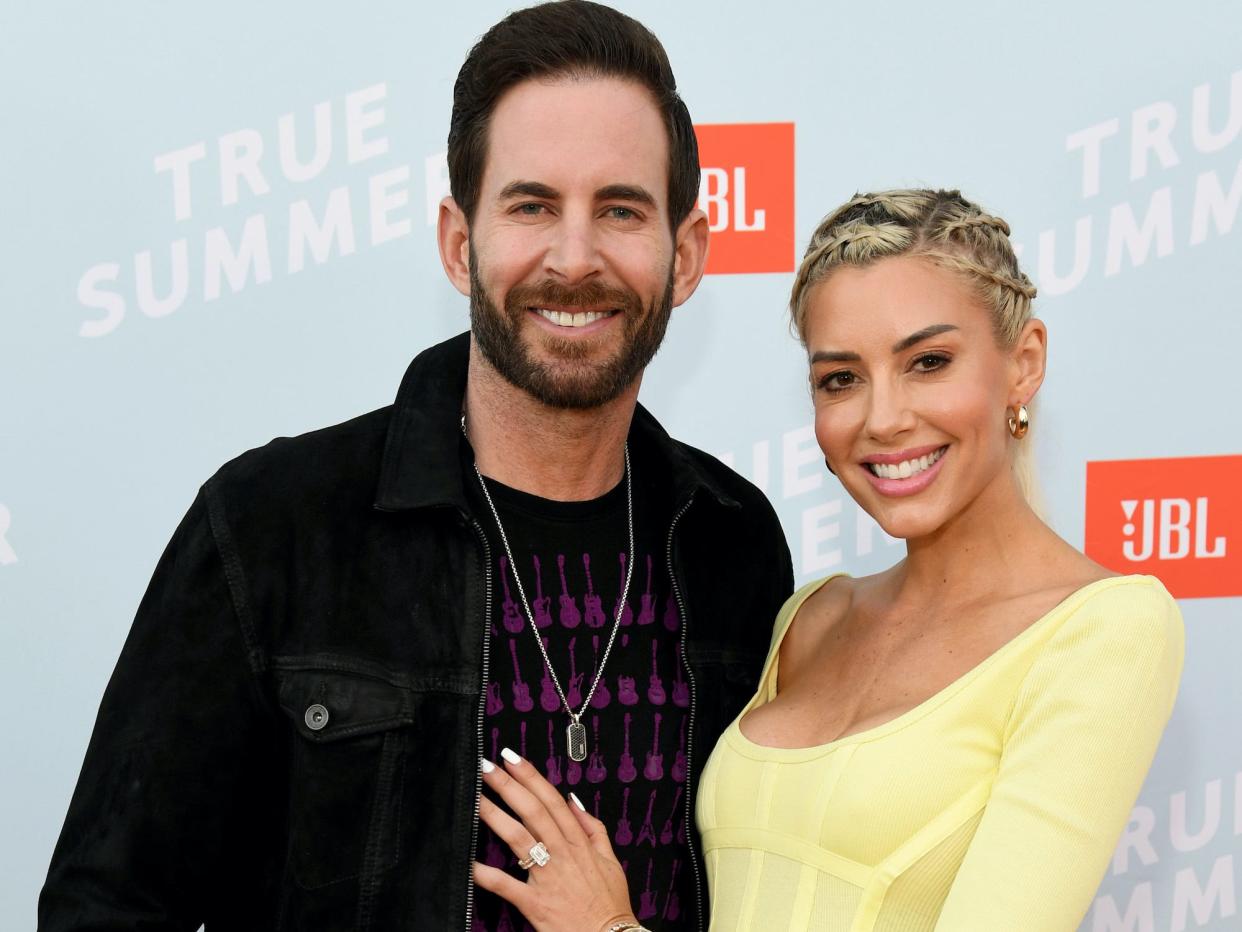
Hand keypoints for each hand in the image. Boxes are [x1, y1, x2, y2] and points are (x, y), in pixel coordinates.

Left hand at [474, 748, 637, 931]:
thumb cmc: (609, 902)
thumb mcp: (610, 859)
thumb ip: (592, 828)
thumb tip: (573, 801)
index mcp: (577, 842)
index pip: (551, 799)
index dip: (530, 776)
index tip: (512, 758)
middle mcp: (561, 853)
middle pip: (531, 811)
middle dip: (507, 785)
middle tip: (485, 766)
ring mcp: (547, 876)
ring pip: (517, 837)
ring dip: (494, 815)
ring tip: (474, 798)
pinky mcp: (534, 902)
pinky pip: (505, 884)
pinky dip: (485, 873)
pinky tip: (468, 860)